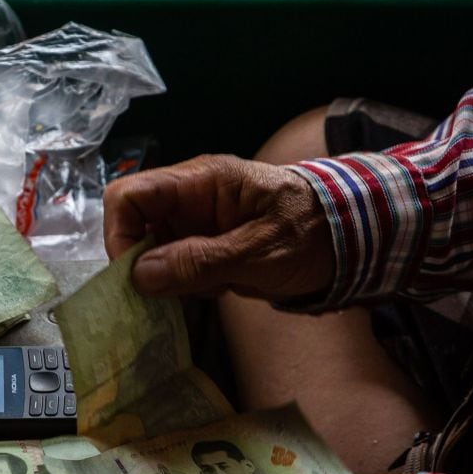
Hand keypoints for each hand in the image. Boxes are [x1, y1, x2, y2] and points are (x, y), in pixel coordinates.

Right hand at [103, 154, 334, 300]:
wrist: (352, 240)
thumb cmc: (314, 234)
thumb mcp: (260, 252)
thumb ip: (200, 261)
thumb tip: (139, 274)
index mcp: (200, 182)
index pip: (128, 195)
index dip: (119, 234)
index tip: (134, 276)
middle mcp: (189, 198)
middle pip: (134, 225)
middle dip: (144, 264)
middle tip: (173, 291)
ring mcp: (195, 222)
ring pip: (150, 251)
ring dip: (167, 278)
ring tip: (208, 289)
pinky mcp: (204, 245)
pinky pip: (173, 266)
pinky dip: (184, 285)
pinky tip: (217, 289)